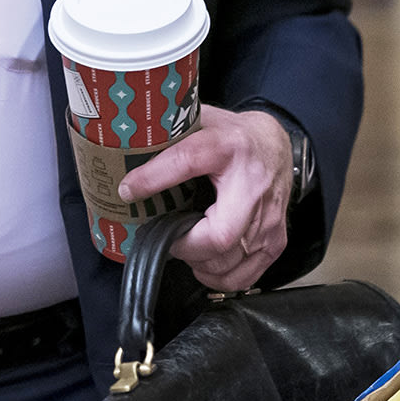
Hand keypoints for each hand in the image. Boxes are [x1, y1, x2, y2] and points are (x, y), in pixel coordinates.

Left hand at [118, 106, 291, 291]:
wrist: (274, 144)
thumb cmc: (231, 137)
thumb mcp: (198, 123)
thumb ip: (168, 137)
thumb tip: (123, 153)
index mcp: (228, 147)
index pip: (187, 160)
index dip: (154, 178)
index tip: (128, 190)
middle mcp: (253, 185)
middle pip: (219, 234)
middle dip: (184, 245)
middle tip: (165, 237)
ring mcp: (269, 217)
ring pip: (229, 260)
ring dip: (197, 262)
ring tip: (184, 246)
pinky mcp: (276, 240)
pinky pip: (244, 275)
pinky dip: (218, 277)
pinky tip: (204, 262)